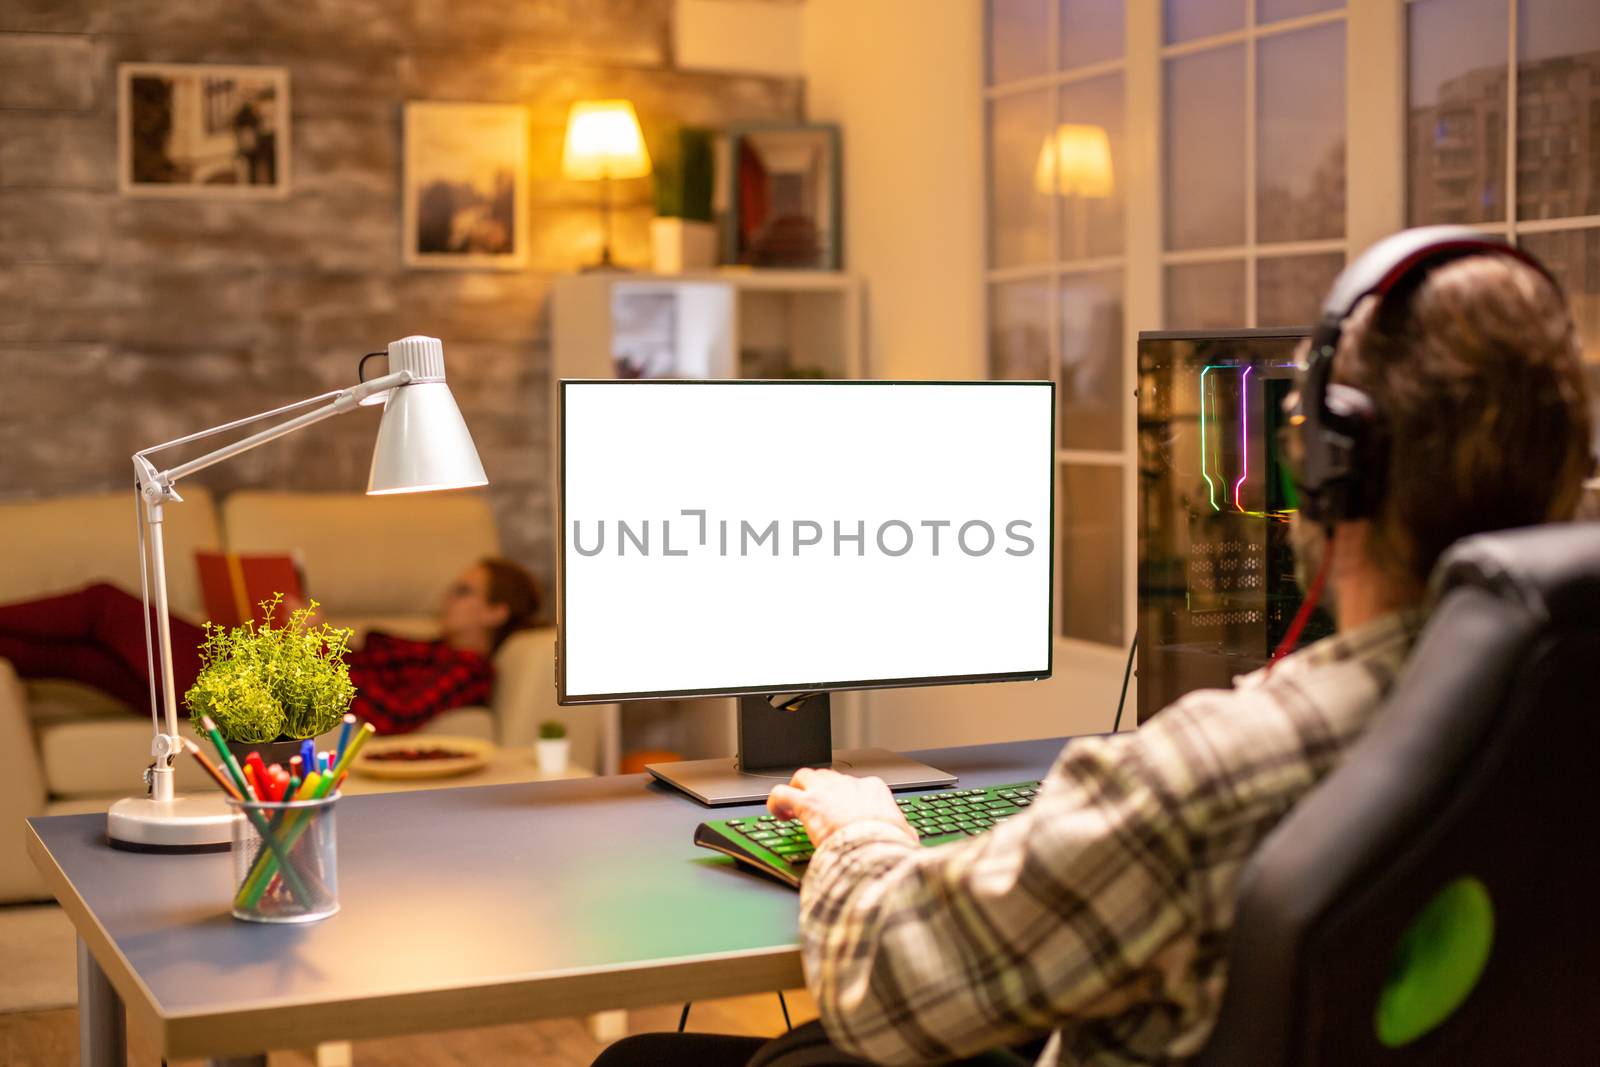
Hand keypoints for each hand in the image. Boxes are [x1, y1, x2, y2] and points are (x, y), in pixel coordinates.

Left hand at [767, 768, 917, 849]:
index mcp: (873, 789)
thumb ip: (904, 834)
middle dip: (820, 790)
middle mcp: (848, 784)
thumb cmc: (890, 845)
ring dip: (798, 790)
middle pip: (828, 777)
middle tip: (817, 809)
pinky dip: (776, 802)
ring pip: (804, 777)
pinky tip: (778, 814)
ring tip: (794, 809)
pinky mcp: (807, 803)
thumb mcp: (904, 836)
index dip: (845, 799)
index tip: (842, 815)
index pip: (855, 786)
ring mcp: (826, 791)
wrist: (877, 848)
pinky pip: (781, 793)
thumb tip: (910, 840)